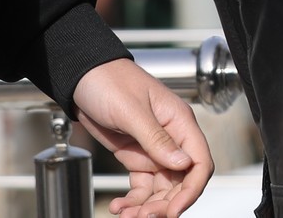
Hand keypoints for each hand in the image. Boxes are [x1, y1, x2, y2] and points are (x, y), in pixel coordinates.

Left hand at [71, 57, 214, 217]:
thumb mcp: (132, 112)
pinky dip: (133, 200)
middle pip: (180, 181)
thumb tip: (184, 165)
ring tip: (125, 215)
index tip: (174, 211)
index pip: (199, 162)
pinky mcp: (136, 156)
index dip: (191, 190)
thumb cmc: (111, 84)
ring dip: (146, 206)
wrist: (83, 78)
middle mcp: (172, 139)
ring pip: (161, 188)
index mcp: (180, 123)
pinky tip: (118, 207)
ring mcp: (154, 149)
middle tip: (143, 217)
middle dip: (165, 203)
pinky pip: (142, 185)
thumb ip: (157, 139)